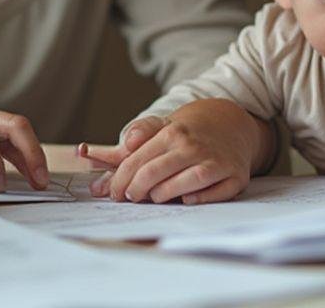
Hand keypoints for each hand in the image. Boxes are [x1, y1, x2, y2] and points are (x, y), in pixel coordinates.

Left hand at [82, 99, 274, 204]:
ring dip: (164, 195)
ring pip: (185, 183)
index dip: (120, 180)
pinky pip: (215, 194)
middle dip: (136, 190)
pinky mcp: (234, 175)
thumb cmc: (188, 133)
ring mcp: (215, 160)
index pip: (137, 161)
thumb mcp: (161, 127)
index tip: (113, 192)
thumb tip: (89, 151)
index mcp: (171, 133)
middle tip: (130, 198)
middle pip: (156, 173)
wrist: (231, 123)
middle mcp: (193, 146)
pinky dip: (198, 199)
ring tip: (155, 197)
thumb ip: (130, 140)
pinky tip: (186, 200)